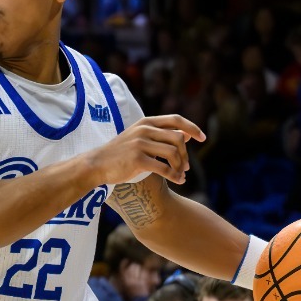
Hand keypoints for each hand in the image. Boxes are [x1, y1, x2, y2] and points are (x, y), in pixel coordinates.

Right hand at [91, 115, 206, 187]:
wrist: (97, 164)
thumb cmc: (120, 153)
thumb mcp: (139, 137)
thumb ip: (160, 134)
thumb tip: (185, 134)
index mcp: (146, 122)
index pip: (176, 119)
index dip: (192, 128)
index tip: (203, 138)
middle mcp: (144, 130)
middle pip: (178, 139)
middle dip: (186, 155)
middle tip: (186, 167)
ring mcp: (140, 144)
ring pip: (173, 153)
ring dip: (181, 167)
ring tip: (181, 176)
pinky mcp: (137, 159)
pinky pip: (164, 168)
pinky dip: (174, 175)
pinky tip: (177, 181)